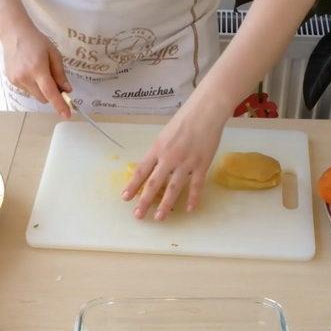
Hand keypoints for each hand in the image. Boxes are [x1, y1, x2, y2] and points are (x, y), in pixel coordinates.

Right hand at [2, 24, 71, 116]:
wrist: (14, 34)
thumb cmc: (37, 42)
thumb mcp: (54, 54)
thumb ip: (60, 74)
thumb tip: (68, 90)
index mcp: (38, 69)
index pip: (50, 93)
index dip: (60, 105)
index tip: (67, 114)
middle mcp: (25, 77)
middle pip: (43, 98)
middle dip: (51, 94)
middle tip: (54, 80)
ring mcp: (16, 80)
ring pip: (35, 95)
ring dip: (41, 90)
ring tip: (39, 72)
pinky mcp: (11, 81)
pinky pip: (27, 90)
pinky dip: (32, 86)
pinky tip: (30, 71)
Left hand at [122, 102, 227, 219]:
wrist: (205, 112)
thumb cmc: (184, 121)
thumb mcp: (164, 135)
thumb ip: (158, 153)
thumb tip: (150, 170)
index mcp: (157, 149)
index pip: (142, 170)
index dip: (133, 185)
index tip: (125, 198)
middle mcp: (169, 158)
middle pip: (154, 183)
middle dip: (145, 201)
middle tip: (138, 215)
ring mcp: (186, 162)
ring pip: (173, 188)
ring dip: (165, 204)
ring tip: (159, 218)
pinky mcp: (202, 165)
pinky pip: (196, 185)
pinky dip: (193, 198)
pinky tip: (190, 209)